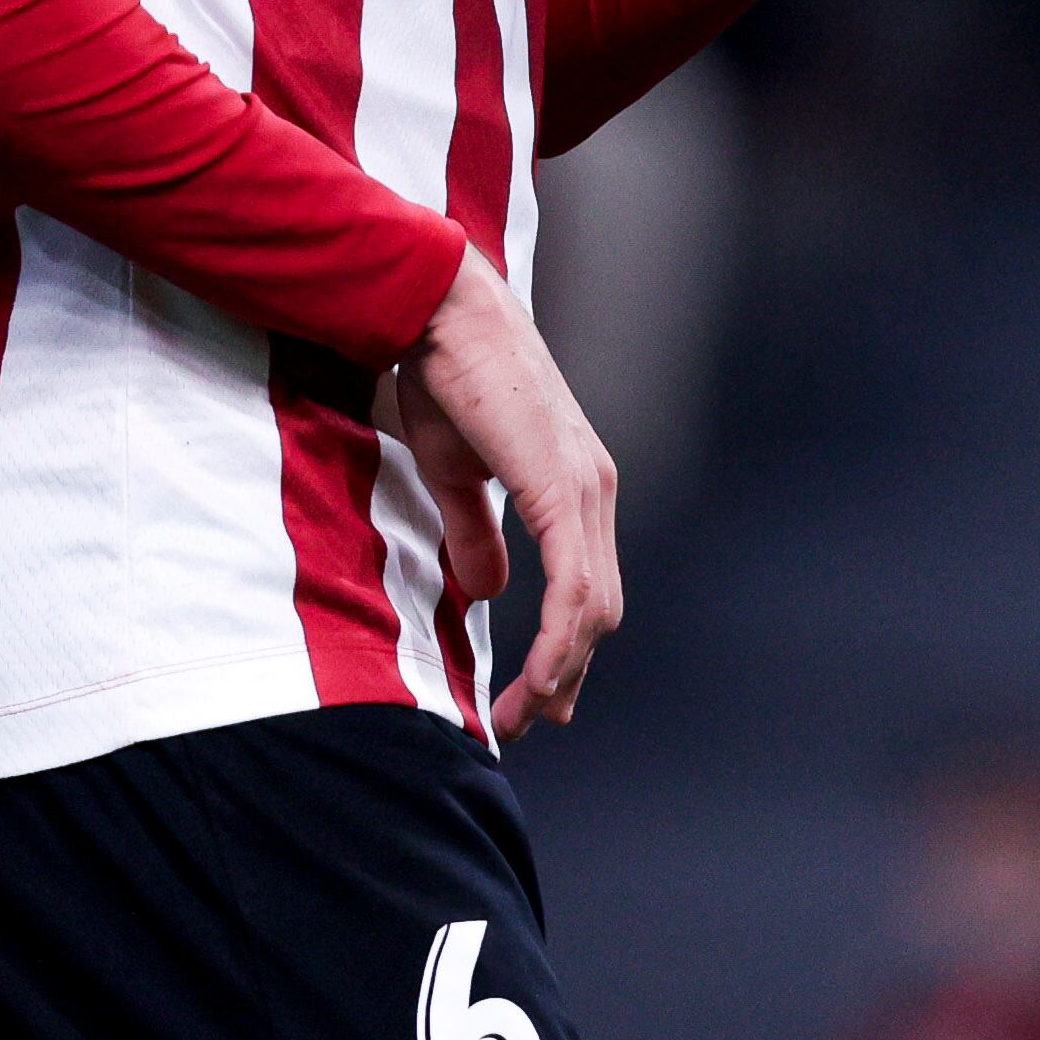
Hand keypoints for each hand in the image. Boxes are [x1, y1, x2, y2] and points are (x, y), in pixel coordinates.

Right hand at [388, 252, 622, 739]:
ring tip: (523, 716)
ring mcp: (585, 487)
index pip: (588, 589)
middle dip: (566, 675)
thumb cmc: (446, 382)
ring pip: (592, 606)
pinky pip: (574, 582)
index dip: (566, 650)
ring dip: (561, 670)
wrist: (441, 315)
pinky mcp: (562, 486)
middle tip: (527, 724)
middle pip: (598, 608)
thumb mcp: (457, 475)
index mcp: (576, 489)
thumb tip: (491, 588)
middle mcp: (594, 491)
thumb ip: (475, 533)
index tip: (539, 701)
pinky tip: (540, 677)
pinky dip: (559, 639)